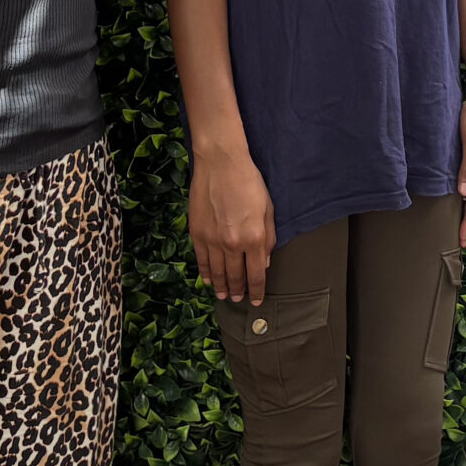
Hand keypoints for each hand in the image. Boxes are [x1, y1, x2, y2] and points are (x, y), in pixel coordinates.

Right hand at [189, 147, 275, 304]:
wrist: (221, 164)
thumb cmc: (249, 182)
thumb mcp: (268, 210)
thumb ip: (268, 239)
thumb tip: (264, 262)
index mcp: (254, 239)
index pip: (256, 274)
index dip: (256, 291)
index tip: (256, 300)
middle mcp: (233, 244)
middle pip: (236, 276)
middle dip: (239, 291)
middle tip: (239, 299)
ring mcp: (213, 240)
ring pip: (217, 272)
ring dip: (222, 286)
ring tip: (224, 295)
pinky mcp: (197, 233)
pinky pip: (201, 260)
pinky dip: (206, 273)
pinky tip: (209, 280)